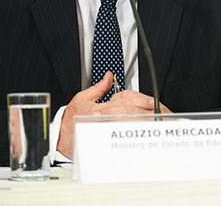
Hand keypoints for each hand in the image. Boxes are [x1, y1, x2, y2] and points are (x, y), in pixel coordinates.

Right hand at [57, 72, 171, 157]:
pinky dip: (136, 132)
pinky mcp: (107, 140)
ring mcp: (106, 131)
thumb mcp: (81, 100)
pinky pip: (124, 135)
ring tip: (156, 119)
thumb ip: (98, 88)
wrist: (62, 142)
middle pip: (129, 112)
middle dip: (144, 109)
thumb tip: (108, 77)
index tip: (151, 101)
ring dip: (143, 121)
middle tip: (158, 109)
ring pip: (129, 124)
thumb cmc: (70, 123)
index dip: (140, 100)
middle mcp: (103, 120)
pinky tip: (145, 131)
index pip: (123, 101)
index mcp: (98, 109)